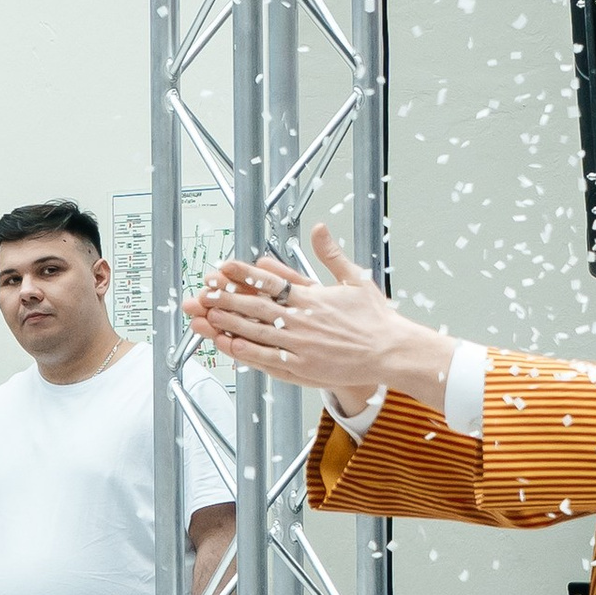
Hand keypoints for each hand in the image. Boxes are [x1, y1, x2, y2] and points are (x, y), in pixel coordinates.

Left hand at [185, 224, 445, 411]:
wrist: (392, 351)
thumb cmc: (375, 318)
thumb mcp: (354, 278)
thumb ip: (331, 254)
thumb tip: (318, 227)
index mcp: (312, 297)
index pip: (270, 282)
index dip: (243, 275)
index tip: (223, 268)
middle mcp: (302, 319)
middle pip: (255, 306)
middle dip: (225, 299)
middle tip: (203, 293)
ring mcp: (300, 345)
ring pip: (255, 332)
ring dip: (227, 324)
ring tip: (205, 317)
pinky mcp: (303, 367)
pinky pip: (267, 358)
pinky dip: (246, 351)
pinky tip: (228, 345)